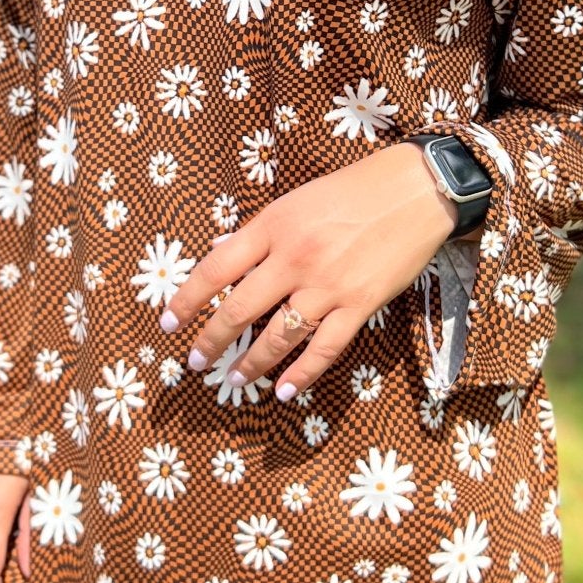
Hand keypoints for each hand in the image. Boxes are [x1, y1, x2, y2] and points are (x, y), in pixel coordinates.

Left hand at [158, 141, 457, 401]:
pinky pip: (325, 349)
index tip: (168, 323)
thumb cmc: (353, 190)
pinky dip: (302, 374)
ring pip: (278, 336)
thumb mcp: (295, 200)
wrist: (414, 190)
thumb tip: (221, 254)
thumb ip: (259, 232)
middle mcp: (294, 259)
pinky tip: (283, 392)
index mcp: (273, 227)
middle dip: (211, 340)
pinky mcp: (360, 305)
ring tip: (233, 380)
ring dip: (251, 364)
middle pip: (240, 309)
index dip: (187, 299)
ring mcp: (328, 285)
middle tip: (194, 362)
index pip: (216, 269)